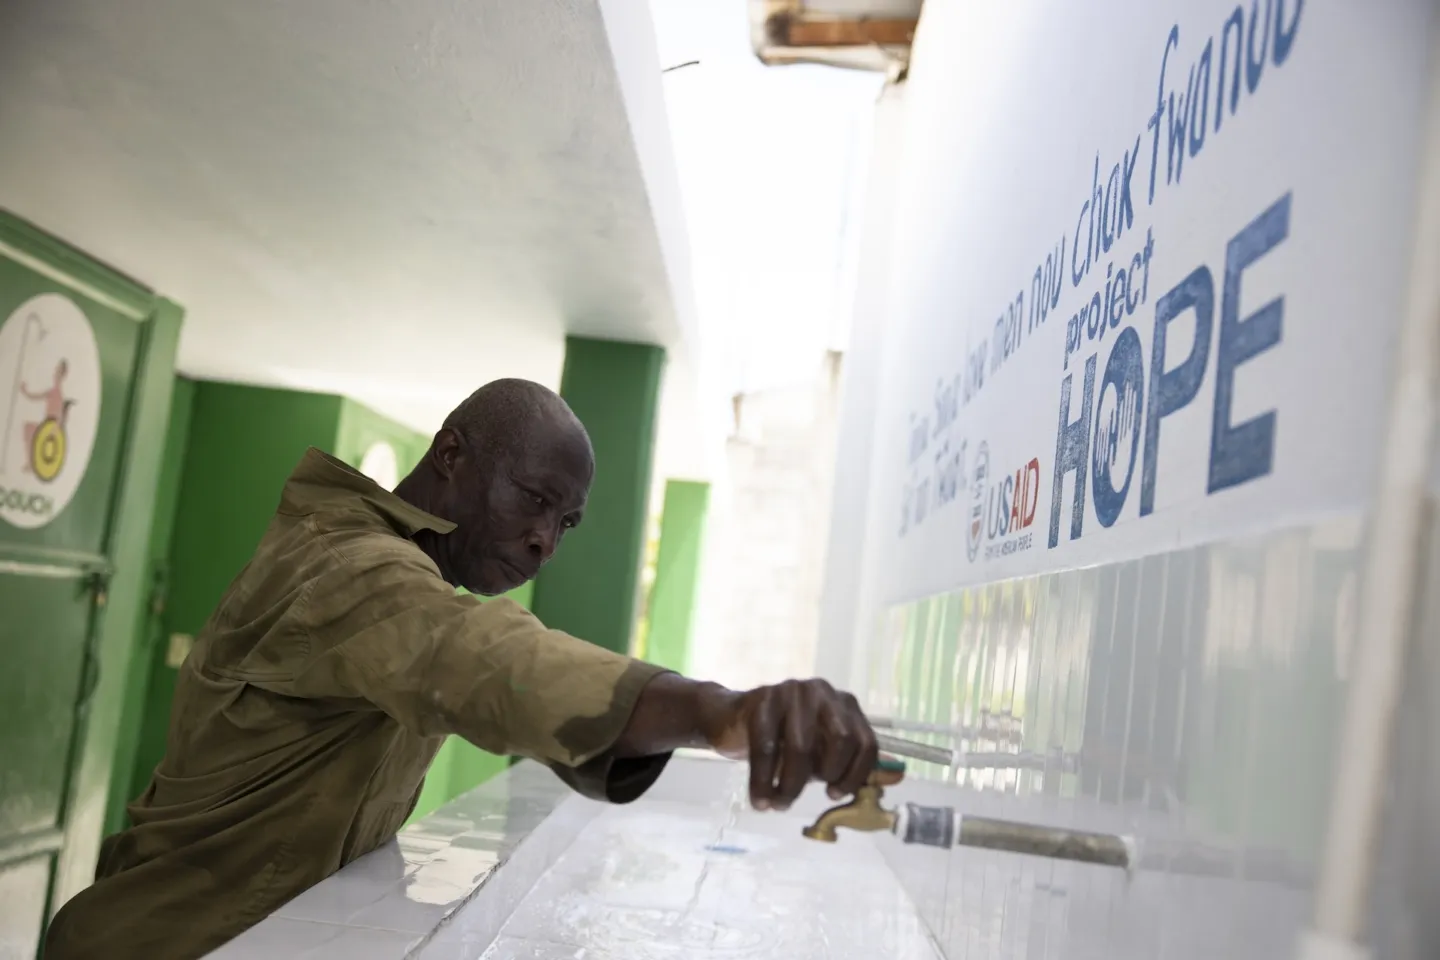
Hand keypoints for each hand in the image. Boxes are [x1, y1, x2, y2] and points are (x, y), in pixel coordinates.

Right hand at [700, 678, 880, 811]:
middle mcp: (822, 692)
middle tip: (809, 793)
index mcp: (843, 704)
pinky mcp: (761, 699)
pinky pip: (766, 748)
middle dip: (826, 774)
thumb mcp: (819, 754)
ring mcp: (791, 691)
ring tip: (778, 805)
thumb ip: (852, 766)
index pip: (866, 741)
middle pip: (840, 739)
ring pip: (801, 747)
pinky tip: (761, 801)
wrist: (730, 719)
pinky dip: (763, 782)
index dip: (856, 774)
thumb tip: (896, 779)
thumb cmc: (781, 740)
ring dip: (790, 786)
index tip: (835, 794)